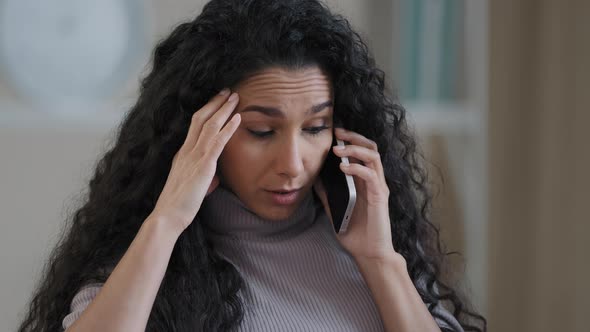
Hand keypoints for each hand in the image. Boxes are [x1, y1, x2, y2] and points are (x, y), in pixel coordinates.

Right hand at [151, 89, 240, 233]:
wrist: (168, 216)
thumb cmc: (179, 206)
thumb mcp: (192, 187)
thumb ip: (203, 178)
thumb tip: (214, 179)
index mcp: (182, 154)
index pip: (194, 126)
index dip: (206, 111)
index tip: (217, 101)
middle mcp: (187, 151)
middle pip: (200, 118)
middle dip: (215, 103)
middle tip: (227, 91)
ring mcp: (194, 156)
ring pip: (210, 125)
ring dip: (223, 109)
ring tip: (234, 96)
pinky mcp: (203, 166)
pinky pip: (217, 141)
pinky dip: (228, 127)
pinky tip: (237, 118)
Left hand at [313, 127, 395, 261]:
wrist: (369, 253)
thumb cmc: (355, 233)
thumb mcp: (335, 209)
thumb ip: (327, 193)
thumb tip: (315, 178)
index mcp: (364, 182)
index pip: (361, 152)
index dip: (350, 140)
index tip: (334, 133)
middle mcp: (374, 181)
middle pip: (370, 148)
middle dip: (354, 137)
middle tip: (338, 133)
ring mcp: (379, 187)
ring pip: (373, 157)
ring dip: (355, 149)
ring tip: (338, 149)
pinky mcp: (380, 197)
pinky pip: (371, 175)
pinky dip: (357, 168)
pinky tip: (344, 167)